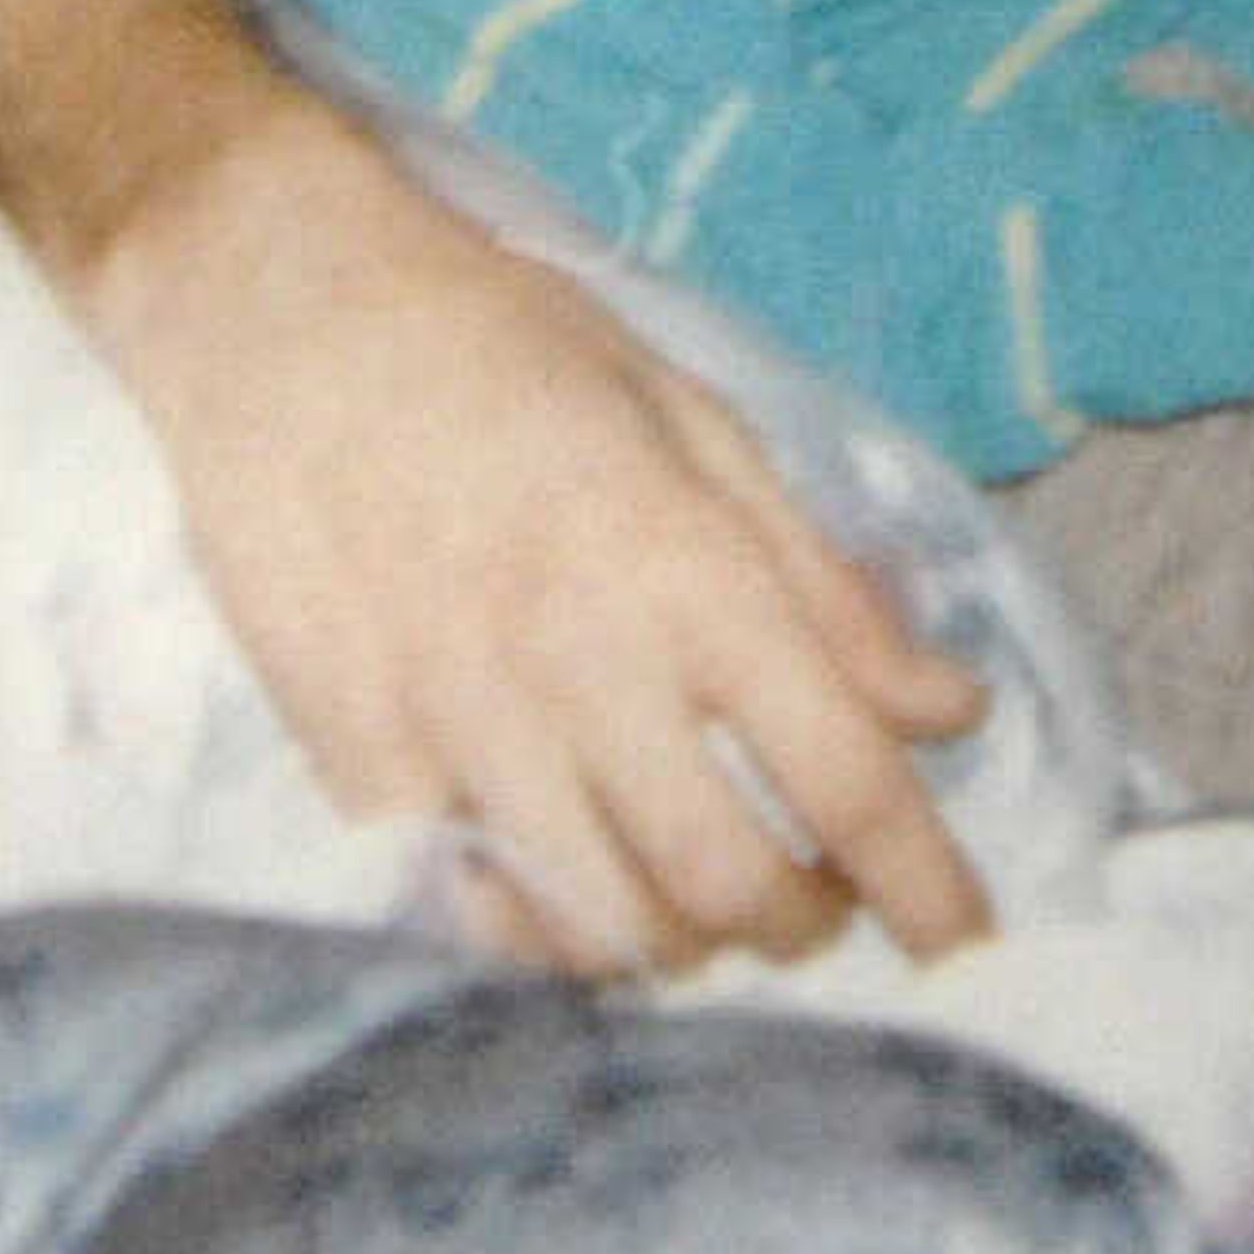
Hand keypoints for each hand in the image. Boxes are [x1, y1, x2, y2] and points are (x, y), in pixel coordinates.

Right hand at [96, 96, 993, 976]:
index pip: (842, 774)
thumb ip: (822, 581)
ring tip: (713, 904)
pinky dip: (549, 938)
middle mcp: (580, 663)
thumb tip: (948, 707)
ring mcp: (456, 725)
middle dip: (807, 926)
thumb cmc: (507, 342)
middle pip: (728, 886)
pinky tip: (580, 896)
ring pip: (603, 927)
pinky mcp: (353, 761)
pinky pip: (472, 917)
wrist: (283, 307)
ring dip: (686, 946)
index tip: (971, 938)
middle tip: (826, 904)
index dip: (925, 881)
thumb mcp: (695, 420)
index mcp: (686, 565)